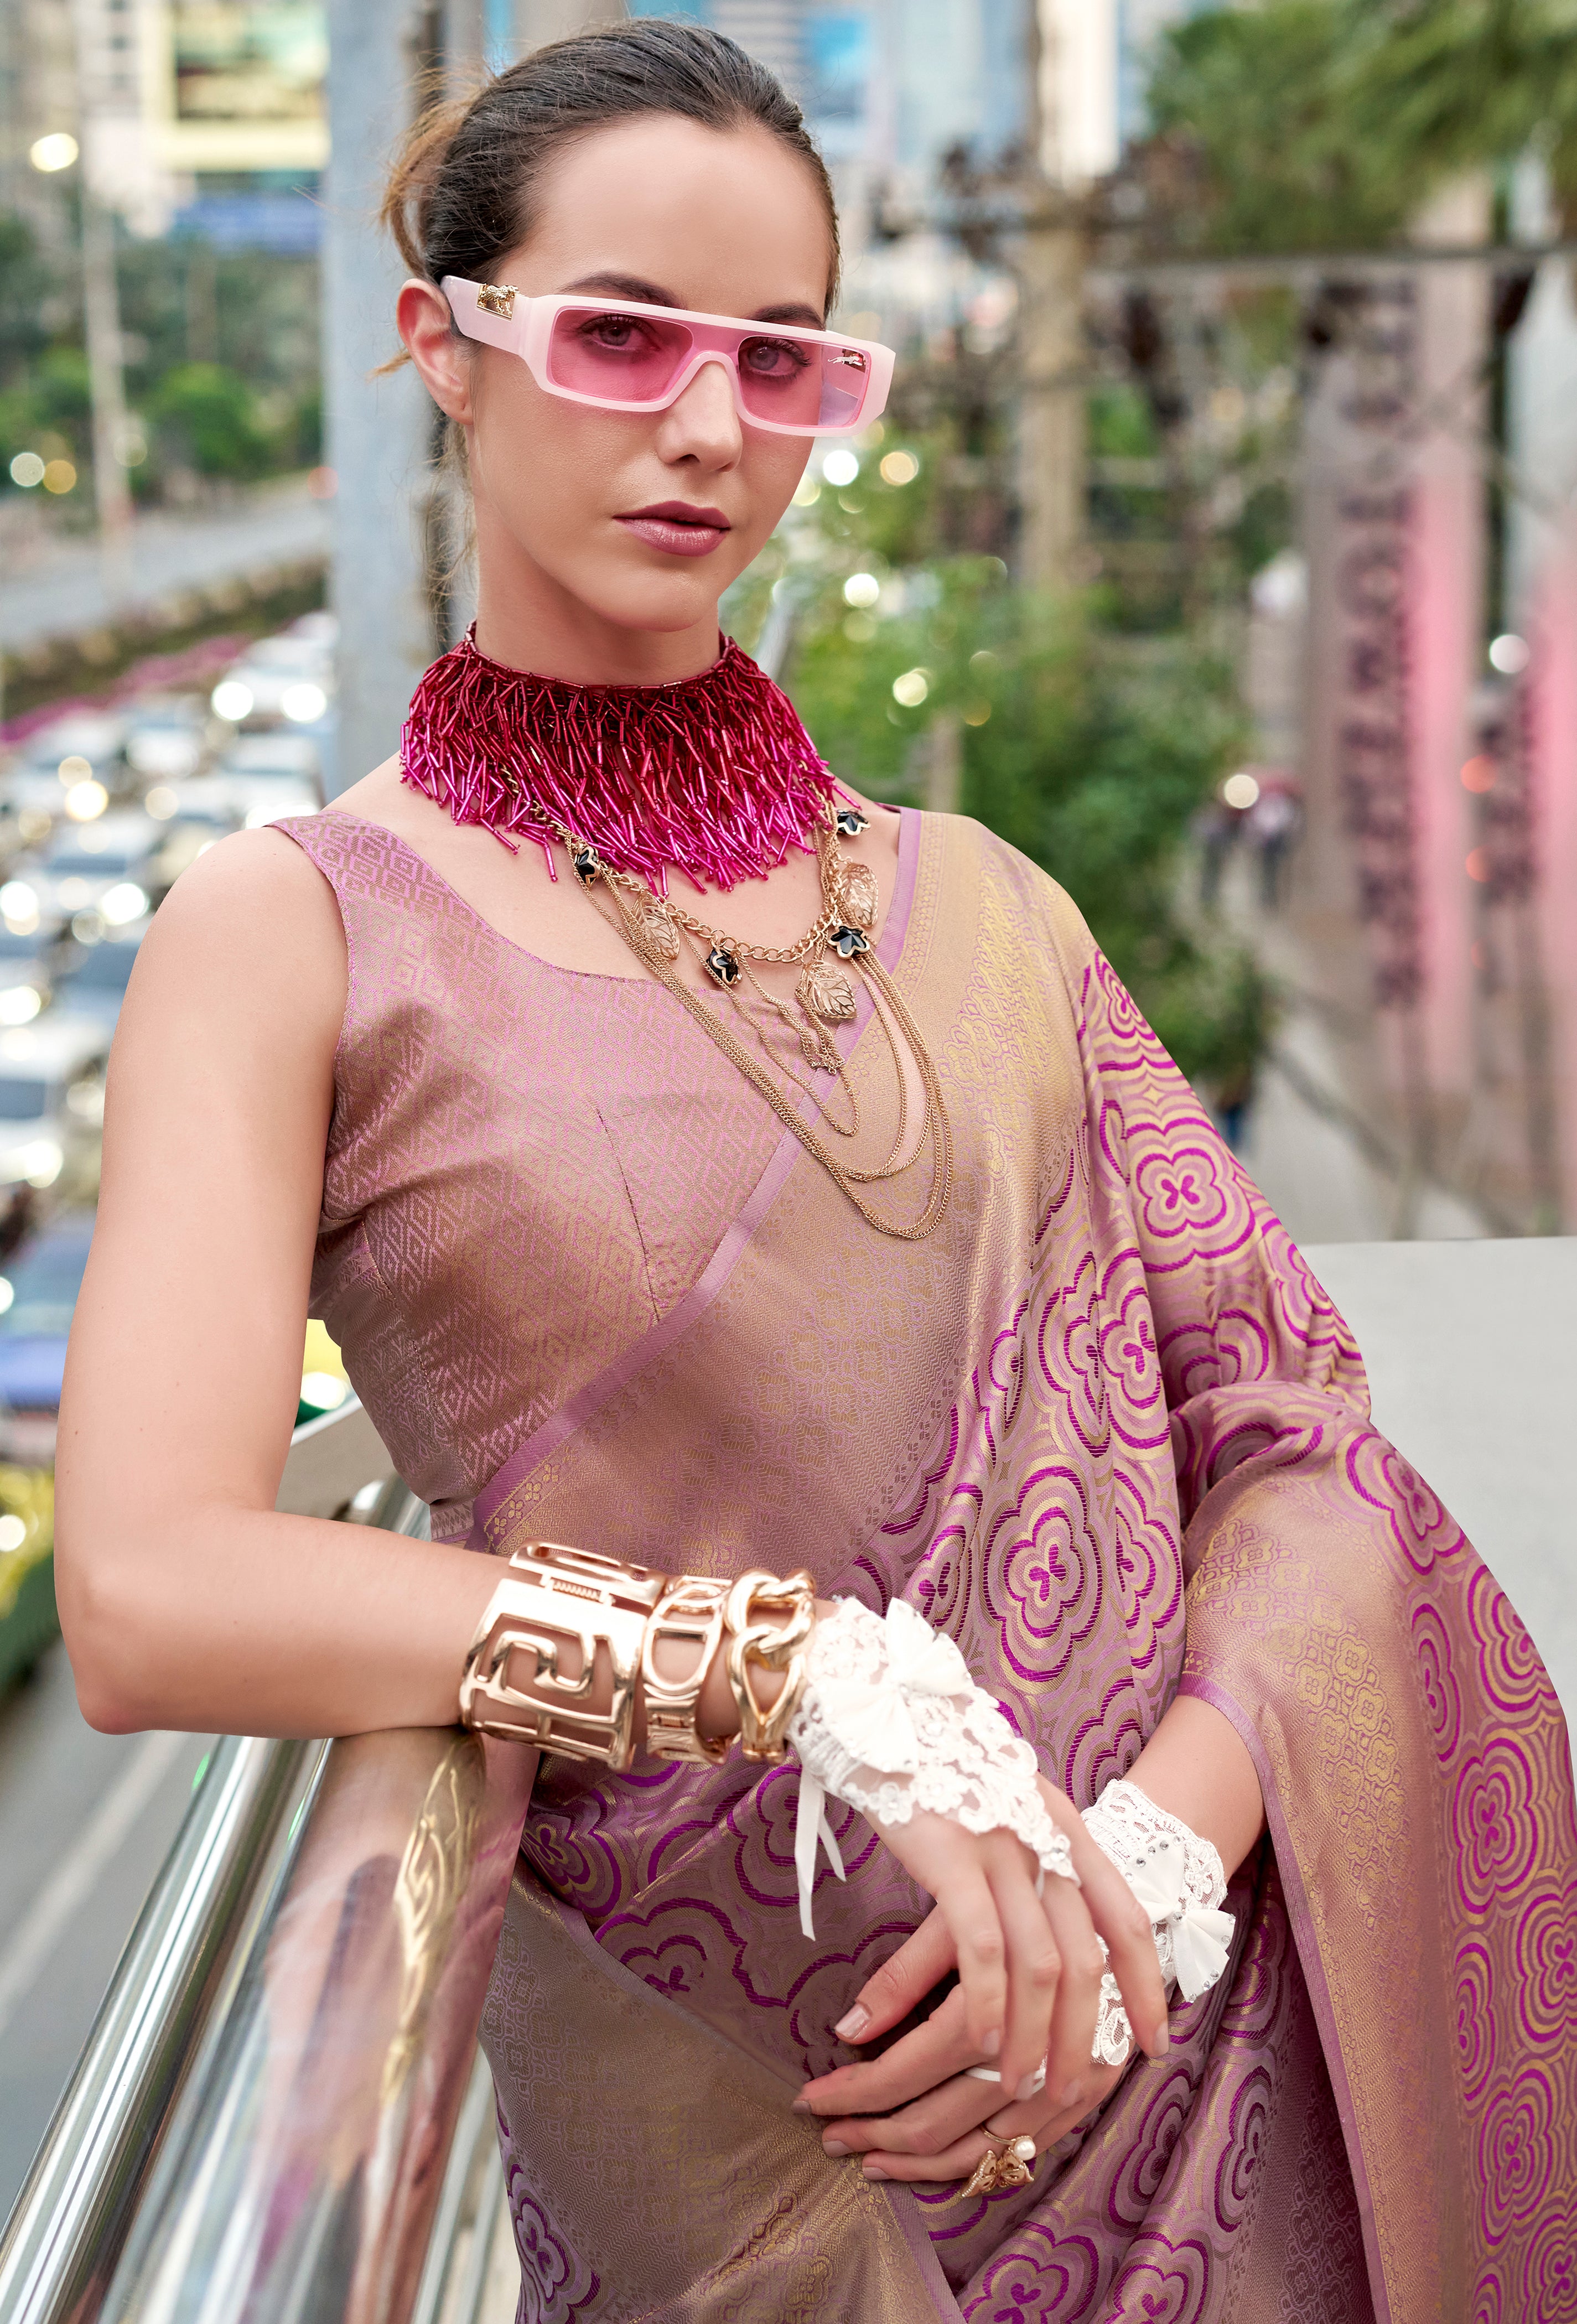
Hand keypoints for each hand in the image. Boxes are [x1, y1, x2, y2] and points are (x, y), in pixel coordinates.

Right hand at [798, 1779, 1167, 2180]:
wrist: (881, 1707)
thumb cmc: (939, 1770)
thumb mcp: (1007, 1807)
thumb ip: (1034, 1860)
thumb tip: (1050, 1935)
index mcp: (1066, 1827)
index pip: (1125, 1917)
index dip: (1145, 1985)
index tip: (1152, 2043)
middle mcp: (1046, 1838)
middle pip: (1088, 1957)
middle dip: (1088, 2037)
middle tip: (1073, 2094)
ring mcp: (1002, 1846)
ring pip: (1041, 1965)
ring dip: (1037, 2038)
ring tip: (1023, 2086)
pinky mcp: (952, 1857)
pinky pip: (983, 1946)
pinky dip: (989, 2002)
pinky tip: (982, 2041)